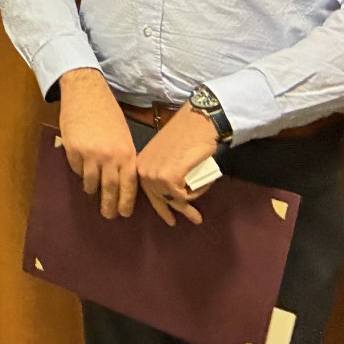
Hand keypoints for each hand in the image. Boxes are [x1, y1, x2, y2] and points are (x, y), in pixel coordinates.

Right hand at [58, 69, 138, 219]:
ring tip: (92, 192)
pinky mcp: (73, 150)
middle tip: (108, 216)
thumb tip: (120, 179)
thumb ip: (123, 157)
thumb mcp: (123, 136)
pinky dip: (78, 172)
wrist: (86, 93)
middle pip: (109, 189)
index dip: (126, 202)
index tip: (124, 213)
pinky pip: (76, 169)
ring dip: (91, 189)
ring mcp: (89, 154)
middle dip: (109, 205)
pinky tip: (81, 169)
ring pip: (90, 182)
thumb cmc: (108, 113)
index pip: (128, 185)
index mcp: (126, 153)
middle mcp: (109, 156)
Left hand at [134, 106, 219, 226]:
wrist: (198, 122)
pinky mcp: (169, 179)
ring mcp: (154, 175)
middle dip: (175, 211)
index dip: (161, 206)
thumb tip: (169, 191)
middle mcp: (143, 171)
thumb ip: (162, 171)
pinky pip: (186, 195)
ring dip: (188, 206)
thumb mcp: (166, 155)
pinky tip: (203, 183)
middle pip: (160, 200)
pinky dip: (196, 192)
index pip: (148, 192)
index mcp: (140, 164)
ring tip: (197, 218)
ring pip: (175, 199)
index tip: (169, 218)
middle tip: (190, 221)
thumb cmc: (187, 135)